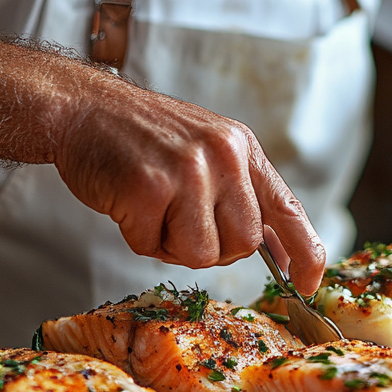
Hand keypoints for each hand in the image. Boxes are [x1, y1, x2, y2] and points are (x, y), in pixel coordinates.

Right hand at [53, 74, 325, 293]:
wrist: (83, 109)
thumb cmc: (144, 139)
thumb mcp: (208, 149)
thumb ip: (239, 193)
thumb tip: (272, 250)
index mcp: (243, 148)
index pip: (288, 208)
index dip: (305, 251)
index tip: (308, 282)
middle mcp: (224, 155)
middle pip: (243, 244)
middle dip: (212, 248)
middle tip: (179, 219)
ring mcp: (188, 169)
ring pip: (201, 254)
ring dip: (172, 245)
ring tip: (153, 208)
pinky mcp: (148, 186)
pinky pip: (153, 247)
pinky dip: (137, 237)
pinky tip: (128, 202)